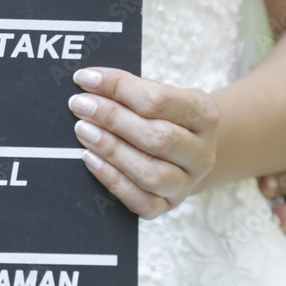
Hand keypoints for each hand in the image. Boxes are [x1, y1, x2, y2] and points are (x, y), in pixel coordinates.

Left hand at [70, 68, 218, 218]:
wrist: (185, 151)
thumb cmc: (164, 117)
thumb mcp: (158, 94)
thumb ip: (128, 89)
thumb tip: (88, 81)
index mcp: (204, 115)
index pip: (159, 99)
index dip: (118, 87)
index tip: (85, 79)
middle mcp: (201, 153)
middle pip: (158, 138)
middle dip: (112, 119)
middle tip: (80, 106)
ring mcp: (187, 183)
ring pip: (152, 173)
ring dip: (111, 150)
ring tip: (83, 131)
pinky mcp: (167, 205)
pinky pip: (140, 201)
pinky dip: (112, 180)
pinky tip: (90, 159)